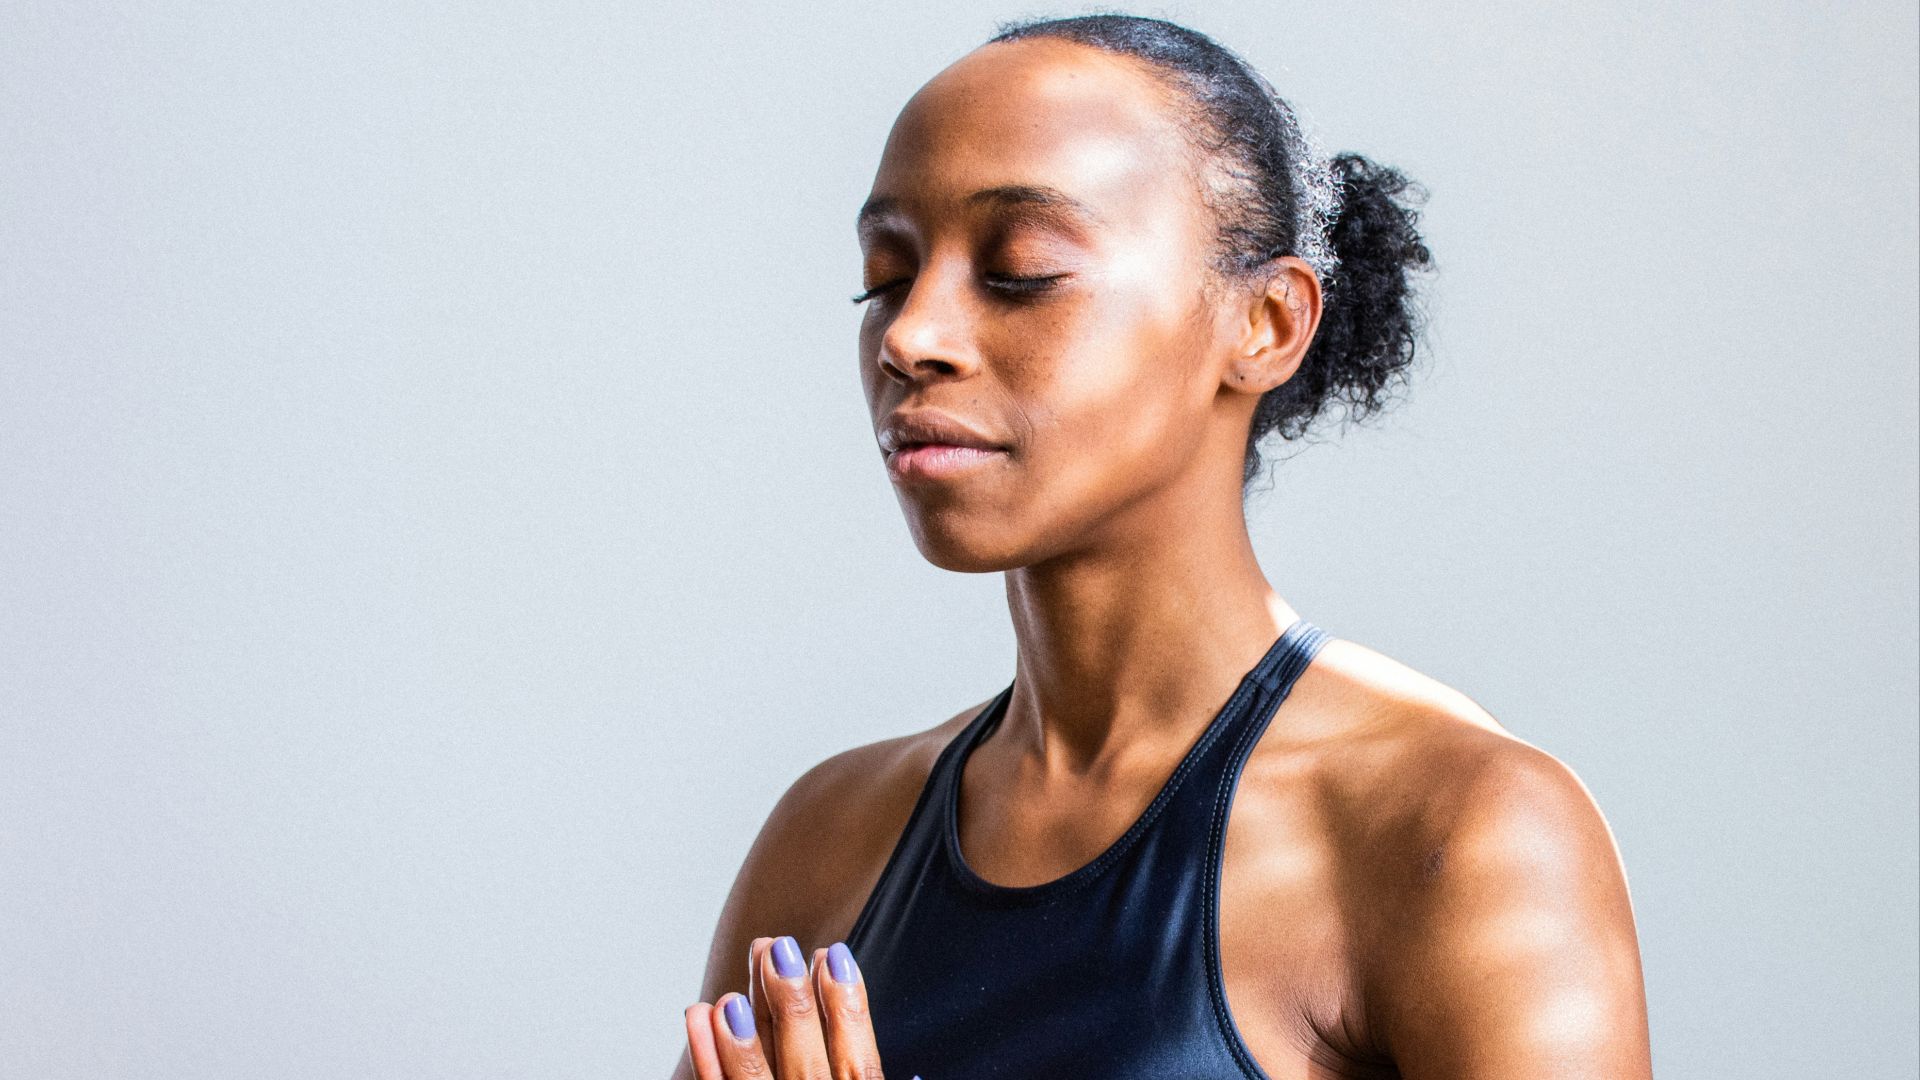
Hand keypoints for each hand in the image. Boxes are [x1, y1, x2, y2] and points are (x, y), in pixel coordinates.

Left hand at [683, 935, 919, 1079]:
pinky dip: (705, 1057)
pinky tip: (701, 1014)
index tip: (833, 955)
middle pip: (806, 1067)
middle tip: (779, 951)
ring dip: (745, 1041)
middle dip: (793, 1008)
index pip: (859, 1066)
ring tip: (734, 991)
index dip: (849, 1010)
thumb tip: (913, 1072)